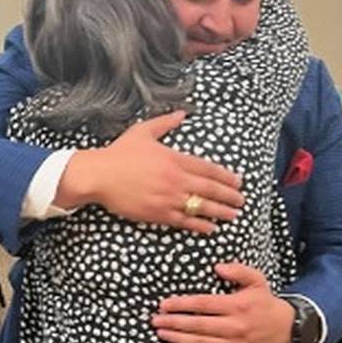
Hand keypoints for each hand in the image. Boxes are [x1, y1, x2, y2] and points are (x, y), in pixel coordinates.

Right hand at [57, 110, 242, 234]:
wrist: (99, 176)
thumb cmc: (119, 153)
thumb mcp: (143, 132)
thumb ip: (166, 123)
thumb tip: (182, 114)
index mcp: (174, 159)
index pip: (208, 169)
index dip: (225, 176)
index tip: (238, 181)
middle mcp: (175, 179)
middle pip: (210, 189)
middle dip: (229, 196)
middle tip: (241, 201)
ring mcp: (168, 198)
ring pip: (201, 207)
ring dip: (220, 212)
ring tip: (234, 216)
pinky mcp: (158, 214)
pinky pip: (185, 221)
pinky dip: (200, 225)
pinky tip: (211, 228)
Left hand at [151, 262, 294, 342]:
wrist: (284, 327)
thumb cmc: (264, 301)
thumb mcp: (256, 279)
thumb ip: (237, 270)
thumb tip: (217, 267)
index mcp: (238, 306)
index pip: (203, 305)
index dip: (181, 305)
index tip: (164, 304)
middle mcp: (235, 327)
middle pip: (198, 326)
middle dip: (173, 323)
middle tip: (155, 321)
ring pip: (200, 342)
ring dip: (177, 338)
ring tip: (161, 333)